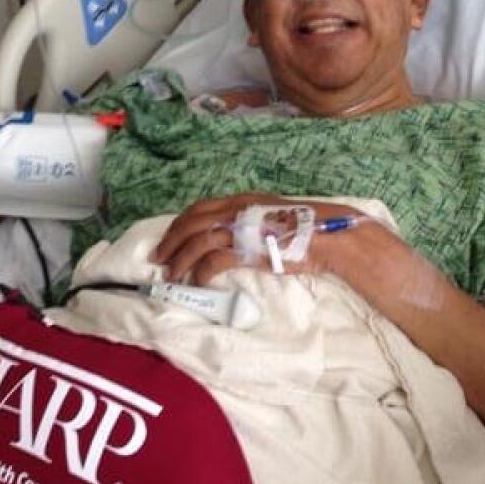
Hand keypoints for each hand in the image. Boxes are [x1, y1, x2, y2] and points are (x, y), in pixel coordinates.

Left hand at [152, 193, 367, 285]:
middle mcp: (235, 211)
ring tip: (172, 275)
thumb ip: (248, 220)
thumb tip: (231, 234)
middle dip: (170, 242)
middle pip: (190, 224)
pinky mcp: (247, 250)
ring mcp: (240, 229)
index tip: (168, 238)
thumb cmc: (303, 228)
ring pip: (197, 242)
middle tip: (158, 259)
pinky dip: (200, 273)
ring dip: (180, 260)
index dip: (179, 224)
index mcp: (239, 201)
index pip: (198, 209)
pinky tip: (197, 282)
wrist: (327, 236)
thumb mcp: (269, 214)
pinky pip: (213, 262)